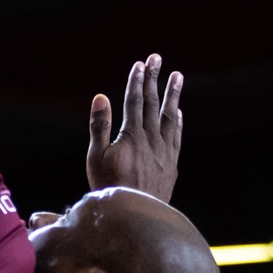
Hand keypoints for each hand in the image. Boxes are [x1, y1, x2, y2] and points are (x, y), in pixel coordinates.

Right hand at [85, 54, 183, 199]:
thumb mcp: (95, 157)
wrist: (135, 214)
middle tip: (156, 58)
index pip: (134, 101)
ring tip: (177, 76)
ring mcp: (163, 151)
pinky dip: (176, 122)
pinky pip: (176, 137)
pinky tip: (176, 112)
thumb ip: (99, 126)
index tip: (140, 64)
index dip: (137, 81)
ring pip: (168, 116)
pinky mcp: (171, 164)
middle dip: (153, 79)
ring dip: (172, 95)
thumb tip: (101, 97)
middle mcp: (150, 139)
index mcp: (131, 135)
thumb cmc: (109, 186)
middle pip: (151, 103)